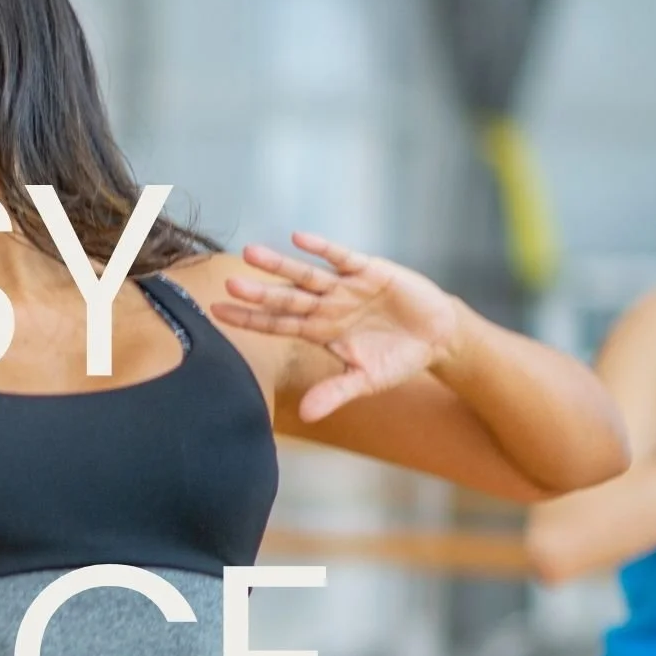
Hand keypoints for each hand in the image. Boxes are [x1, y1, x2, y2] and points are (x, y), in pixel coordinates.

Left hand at [212, 232, 462, 421]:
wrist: (437, 337)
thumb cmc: (396, 358)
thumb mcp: (365, 380)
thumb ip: (334, 393)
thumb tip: (305, 416)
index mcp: (320, 331)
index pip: (277, 324)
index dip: (250, 318)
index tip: (218, 312)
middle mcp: (326, 306)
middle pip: (286, 298)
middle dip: (259, 293)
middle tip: (229, 284)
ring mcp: (345, 287)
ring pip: (307, 274)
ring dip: (280, 265)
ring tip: (252, 253)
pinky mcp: (369, 271)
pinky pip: (341, 257)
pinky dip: (322, 248)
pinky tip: (300, 239)